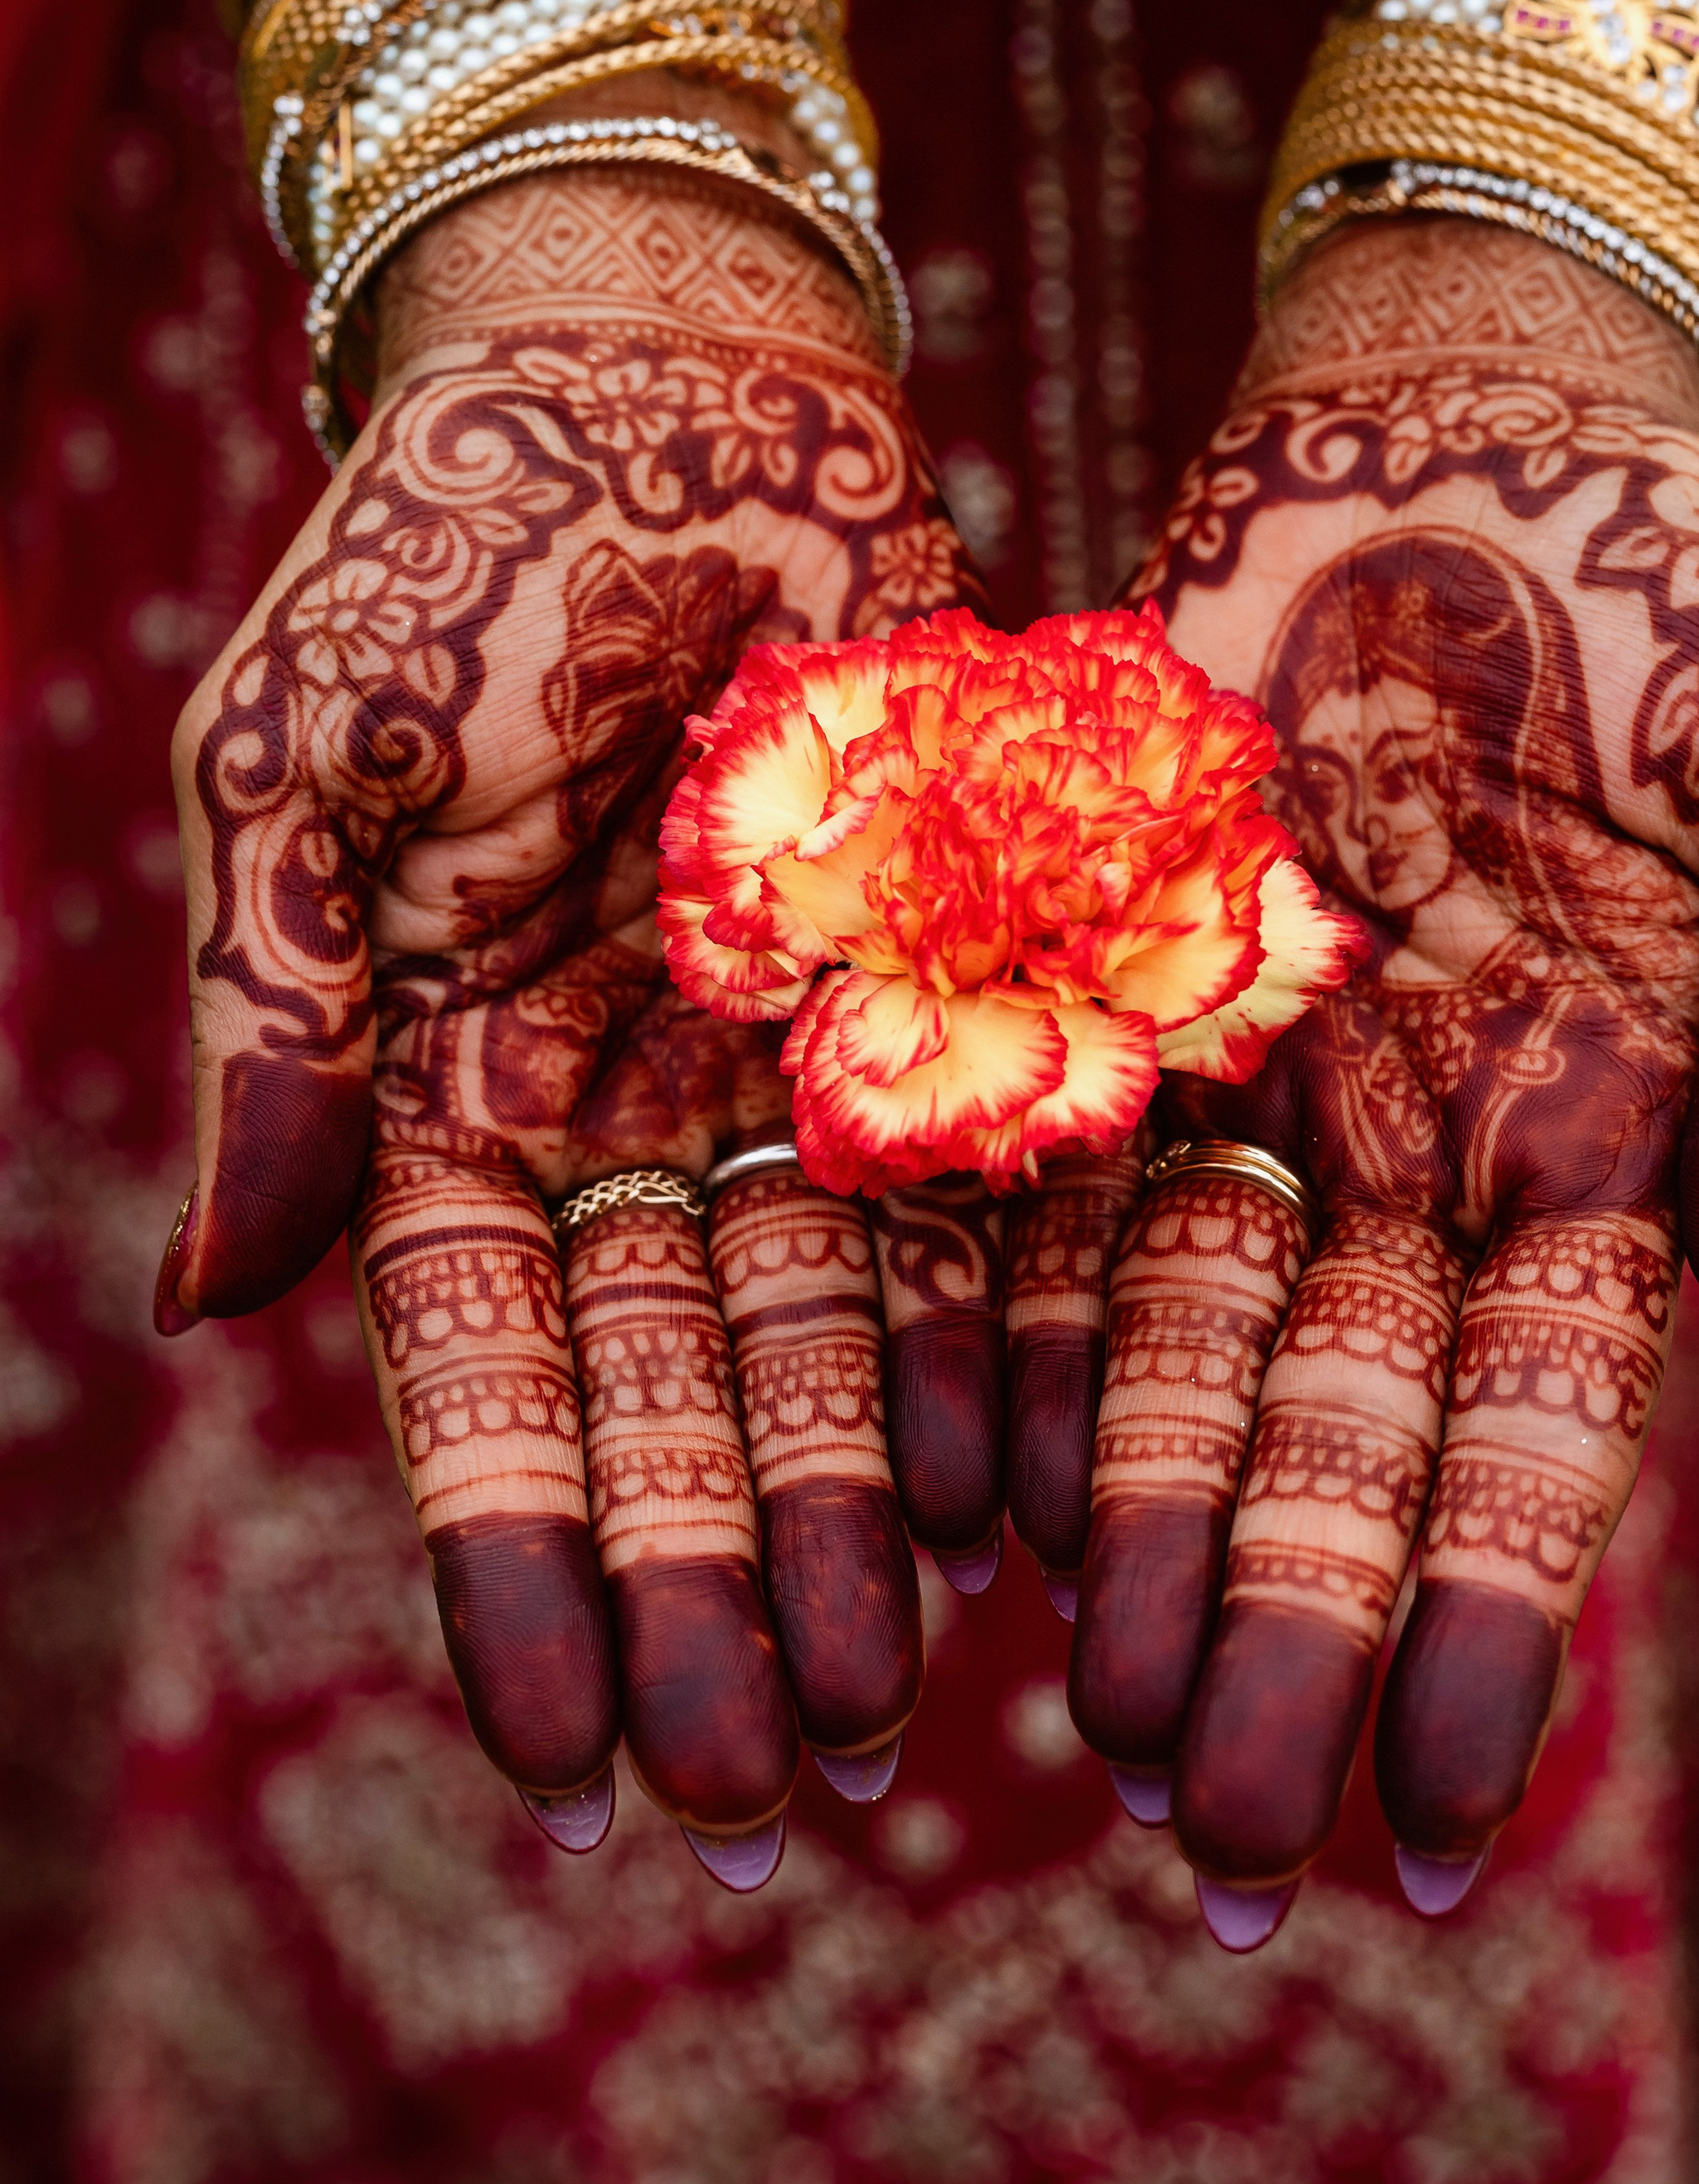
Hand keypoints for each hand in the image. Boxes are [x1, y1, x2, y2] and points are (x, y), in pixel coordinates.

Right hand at [161, 167, 981, 1852]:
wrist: (659, 386)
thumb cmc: (442, 554)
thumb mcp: (305, 786)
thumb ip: (274, 1040)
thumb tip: (208, 1311)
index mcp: (445, 1094)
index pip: (476, 1380)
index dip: (511, 1561)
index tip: (547, 1749)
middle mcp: (621, 1120)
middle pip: (669, 1402)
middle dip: (699, 1596)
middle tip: (746, 1797)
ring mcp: (782, 1070)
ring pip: (823, 1344)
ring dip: (844, 1524)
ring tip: (879, 1713)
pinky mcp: (936, 990)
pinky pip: (967, 1207)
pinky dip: (978, 1351)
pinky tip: (1006, 1506)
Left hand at [1009, 218, 1698, 1916]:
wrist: (1462, 428)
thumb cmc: (1675, 607)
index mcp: (1583, 1145)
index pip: (1528, 1438)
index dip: (1484, 1631)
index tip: (1441, 1833)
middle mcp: (1404, 1156)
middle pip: (1336, 1440)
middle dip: (1294, 1644)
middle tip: (1233, 1856)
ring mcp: (1248, 1081)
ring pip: (1181, 1351)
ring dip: (1149, 1539)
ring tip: (1104, 1728)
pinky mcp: (1109, 980)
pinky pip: (1053, 1187)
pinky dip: (1025, 1329)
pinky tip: (989, 1491)